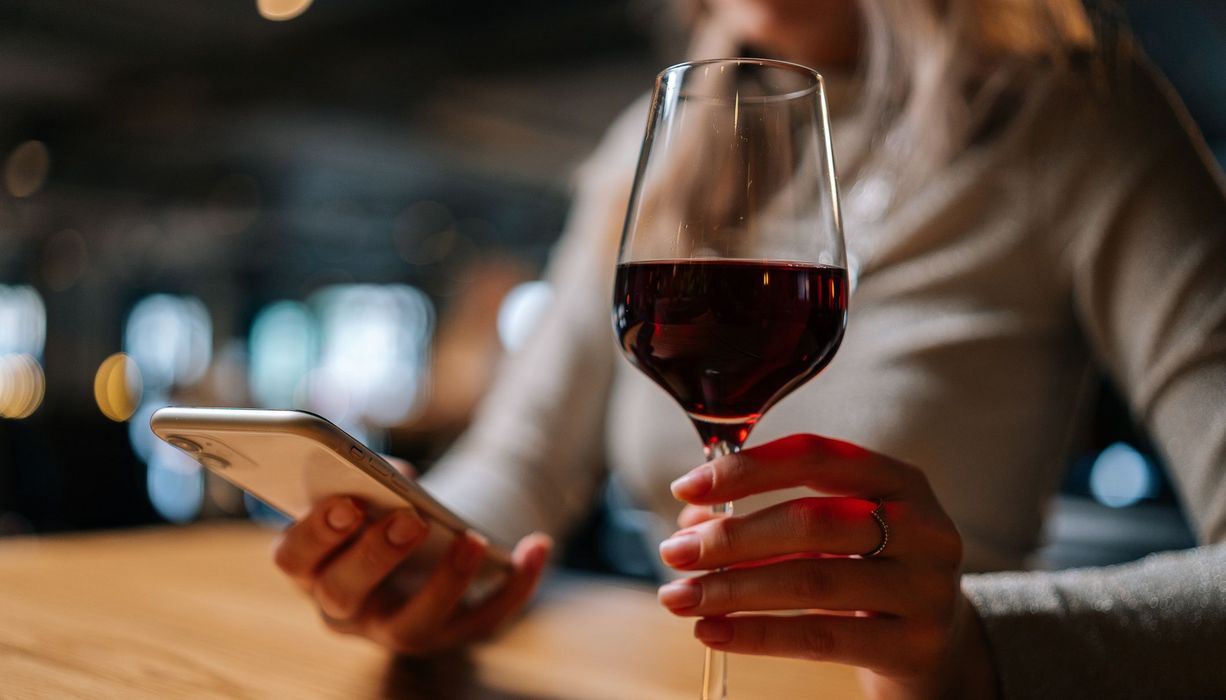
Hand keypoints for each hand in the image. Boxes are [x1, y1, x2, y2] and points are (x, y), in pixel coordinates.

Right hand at [272, 458, 551, 654]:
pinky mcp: (450, 636)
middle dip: (376, 556)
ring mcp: (396, 630)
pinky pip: (485, 619)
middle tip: (410, 520)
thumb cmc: (383, 512)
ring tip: (471, 539)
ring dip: (445, 583)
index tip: (347, 502)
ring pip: (413, 625)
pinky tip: (536, 545)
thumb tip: (399, 478)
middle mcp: (345, 610)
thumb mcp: (370, 493)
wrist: (423, 554)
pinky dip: (516, 585)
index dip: (315, 534)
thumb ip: (371, 478)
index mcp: (313, 567)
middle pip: (345, 594)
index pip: (294, 560)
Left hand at [656, 434, 997, 698]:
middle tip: (674, 552)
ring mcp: (926, 588)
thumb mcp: (835, 532)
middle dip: (731, 536)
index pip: (817, 456)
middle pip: (812, 521)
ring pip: (813, 581)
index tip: (686, 487)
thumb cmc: (869, 572)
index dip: (747, 468)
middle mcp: (923, 527)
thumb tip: (690, 523)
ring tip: (680, 597)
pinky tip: (714, 632)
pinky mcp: (916, 646)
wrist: (939, 644)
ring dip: (733, 588)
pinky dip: (757, 634)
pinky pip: (821, 637)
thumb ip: (769, 517)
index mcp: (899, 479)